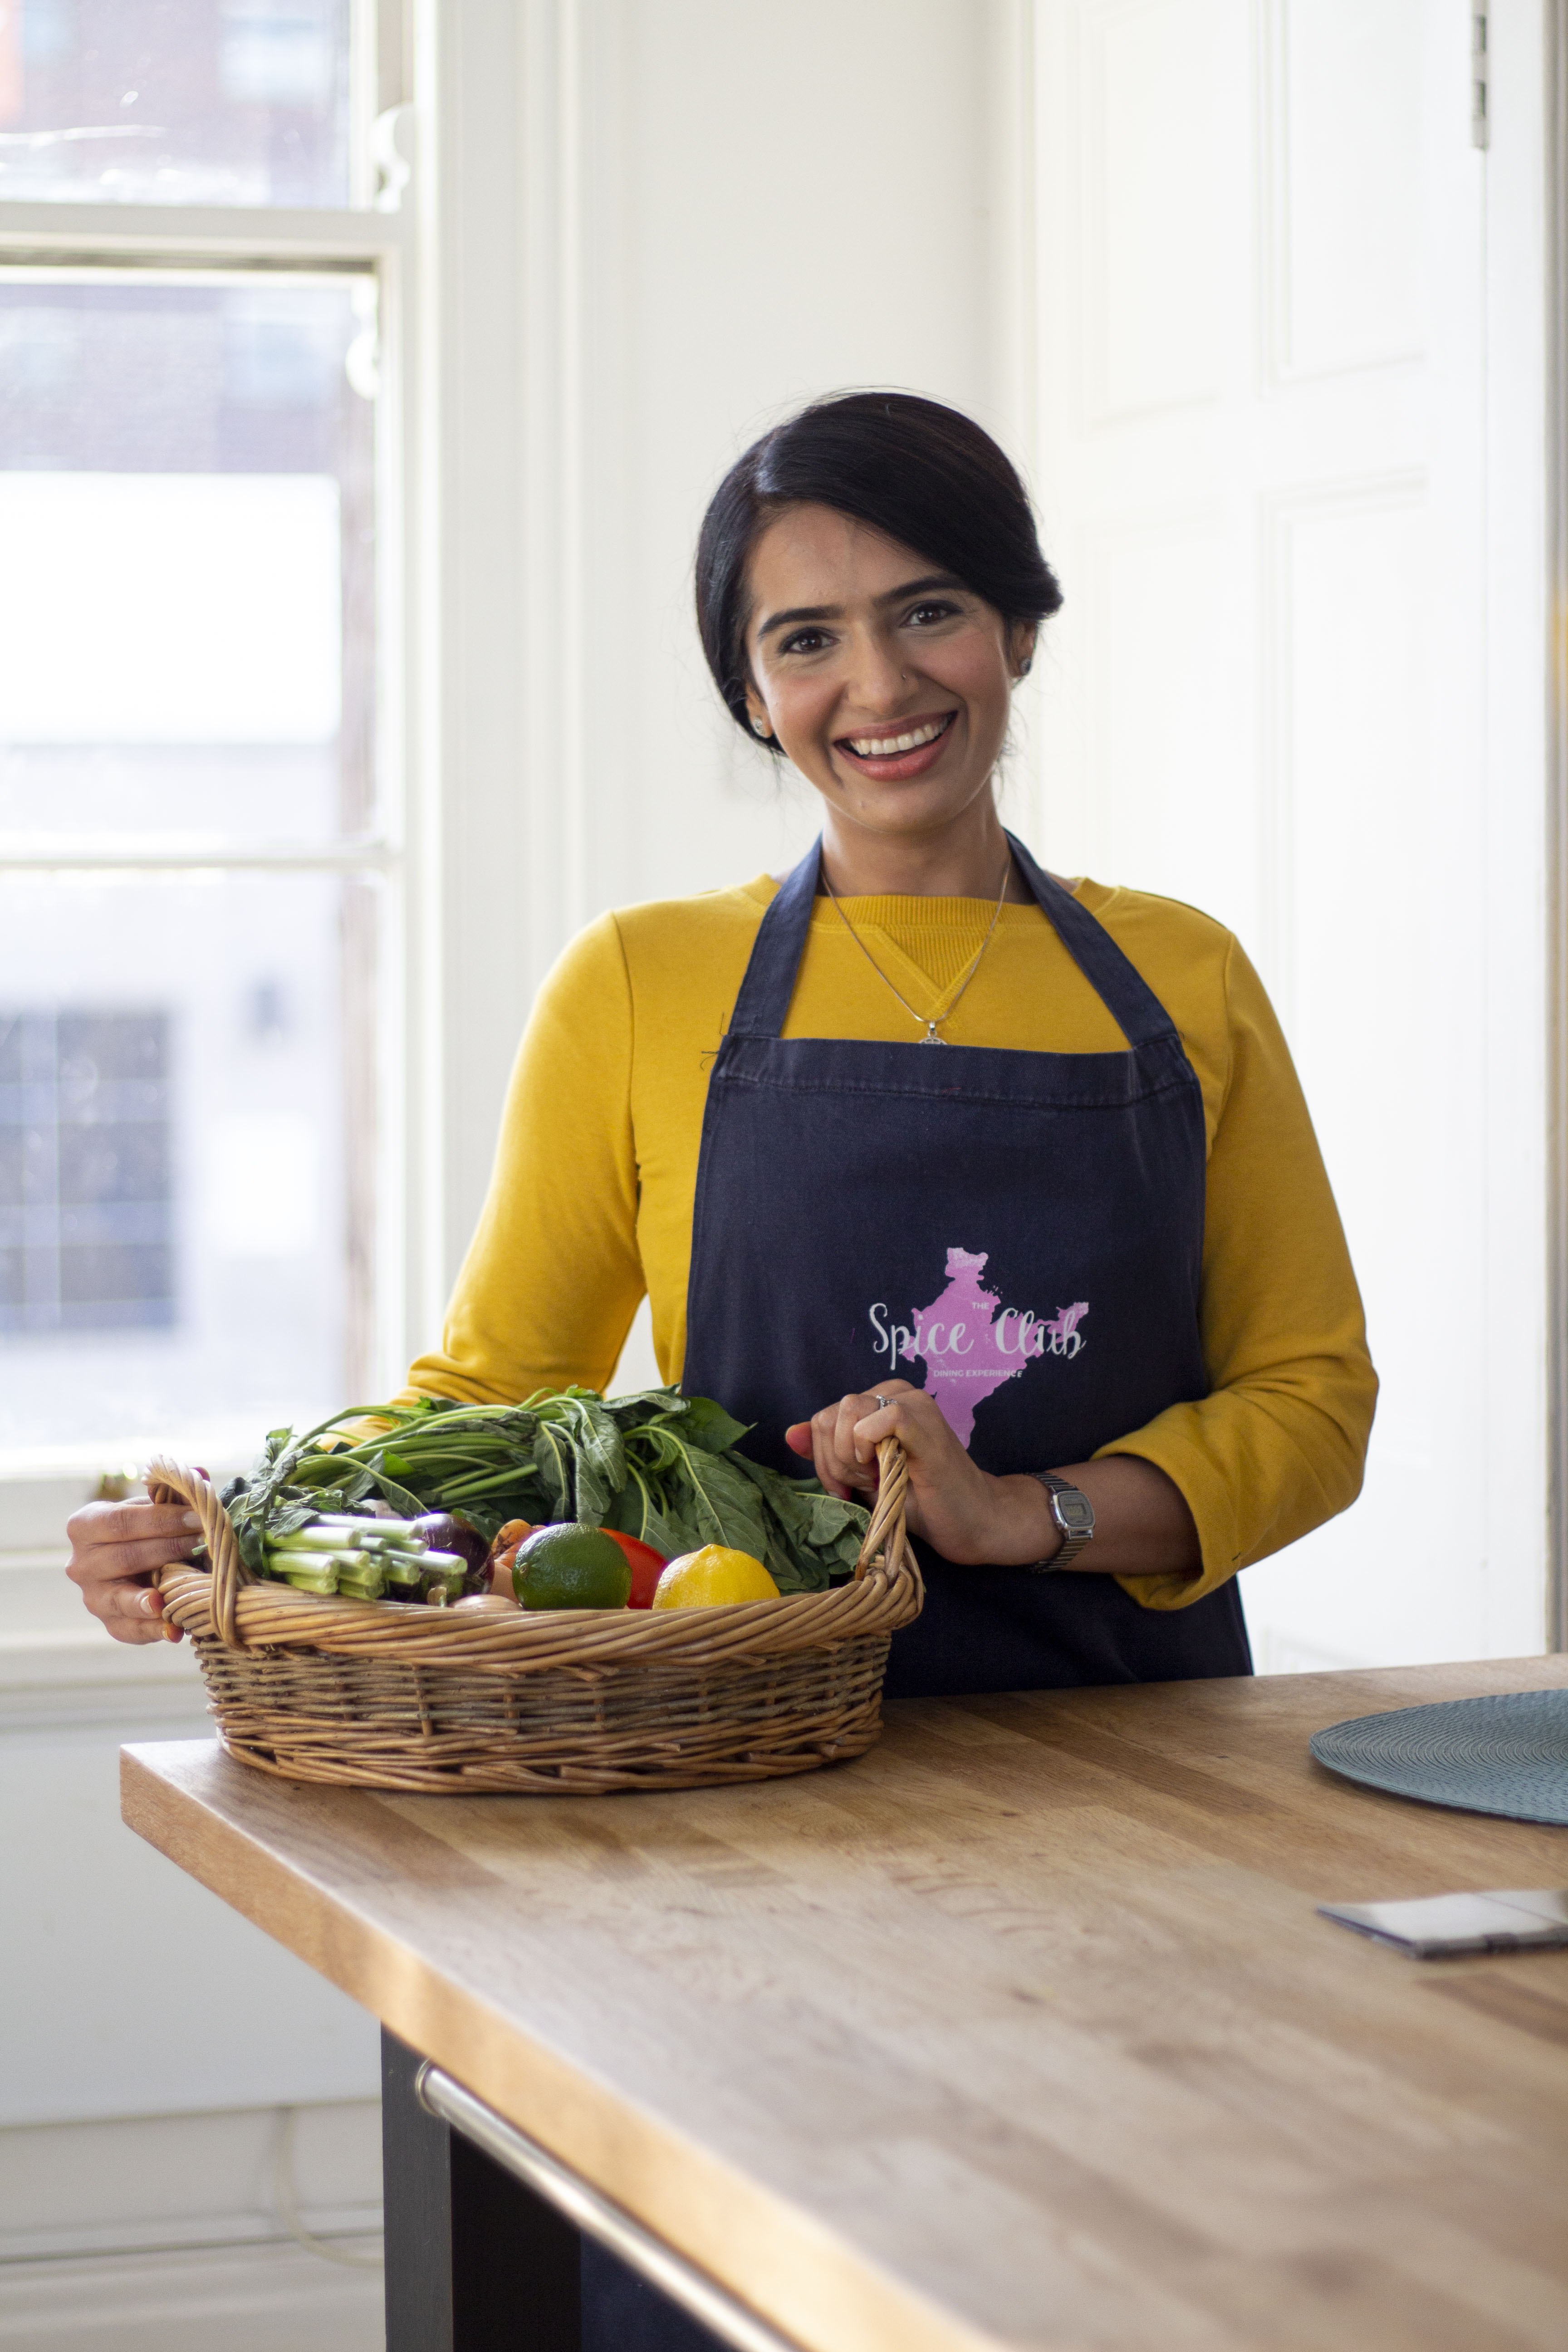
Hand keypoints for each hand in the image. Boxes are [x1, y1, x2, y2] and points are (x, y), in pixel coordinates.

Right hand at [65, 1497, 201, 1643]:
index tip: (197, 1515)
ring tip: (169, 1599)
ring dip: (150, 1597)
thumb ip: (174, 1490)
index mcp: (85, 1526)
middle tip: (204, 1542)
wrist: (137, 1566)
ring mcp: (93, 1597)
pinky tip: (174, 1630)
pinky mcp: (110, 1624)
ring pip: (120, 1597)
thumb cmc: (146, 1529)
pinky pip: (130, 1630)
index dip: (160, 1518)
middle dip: (168, 1548)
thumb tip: (199, 1472)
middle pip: (125, 1557)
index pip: (121, 1521)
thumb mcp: (154, 1507)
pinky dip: (153, 1631)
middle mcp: (80, 1564)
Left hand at [784, 1382, 1056, 1565]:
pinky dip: (871, 1447)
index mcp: (879, 1401)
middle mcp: (896, 1393)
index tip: (846, 1487)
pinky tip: (884, 1472)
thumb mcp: (862, 1476)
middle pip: (831, 1414)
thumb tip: (790, 1434)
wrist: (972, 1521)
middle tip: (864, 1487)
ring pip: (849, 1412)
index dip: (823, 1458)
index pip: (823, 1417)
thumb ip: (828, 1453)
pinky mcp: (927, 1426)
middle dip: (835, 1461)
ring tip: (878, 1481)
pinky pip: (883, 1418)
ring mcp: (914, 1406)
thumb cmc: (920, 1500)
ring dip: (852, 1458)